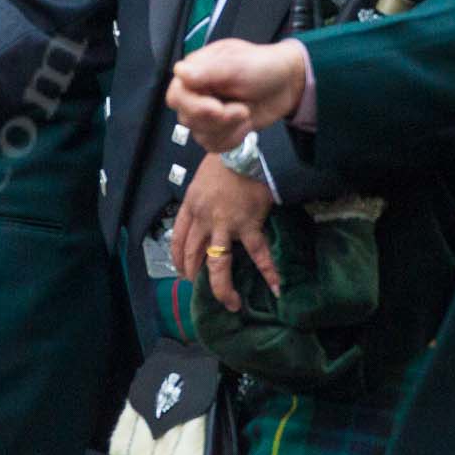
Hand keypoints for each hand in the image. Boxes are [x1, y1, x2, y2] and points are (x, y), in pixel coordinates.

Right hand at [167, 39, 307, 151]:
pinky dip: (231, 140)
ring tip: (246, 113)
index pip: (177, 95)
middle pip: (187, 118)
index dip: (193, 106)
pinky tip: (245, 126)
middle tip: (242, 110)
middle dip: (216, 120)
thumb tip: (179, 72)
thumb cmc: (263, 66)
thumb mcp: (238, 64)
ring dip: (227, 129)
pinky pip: (213, 145)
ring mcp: (206, 114)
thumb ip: (210, 70)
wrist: (288, 84)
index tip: (217, 108)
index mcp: (194, 72)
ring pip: (200, 134)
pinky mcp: (218, 130)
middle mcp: (196, 94)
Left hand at [172, 154, 280, 311]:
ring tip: (229, 302)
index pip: (177, 238)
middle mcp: (203, 220)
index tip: (181, 271)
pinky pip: (259, 254)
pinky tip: (276, 288)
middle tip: (199, 289)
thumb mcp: (199, 183)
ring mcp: (225, 226)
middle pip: (193, 254)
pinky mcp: (248, 226)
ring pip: (218, 263)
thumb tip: (203, 220)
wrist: (241, 152)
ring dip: (222, 287)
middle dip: (194, 275)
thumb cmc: (222, 163)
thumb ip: (199, 204)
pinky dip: (269, 272)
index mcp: (190, 208)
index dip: (178, 258)